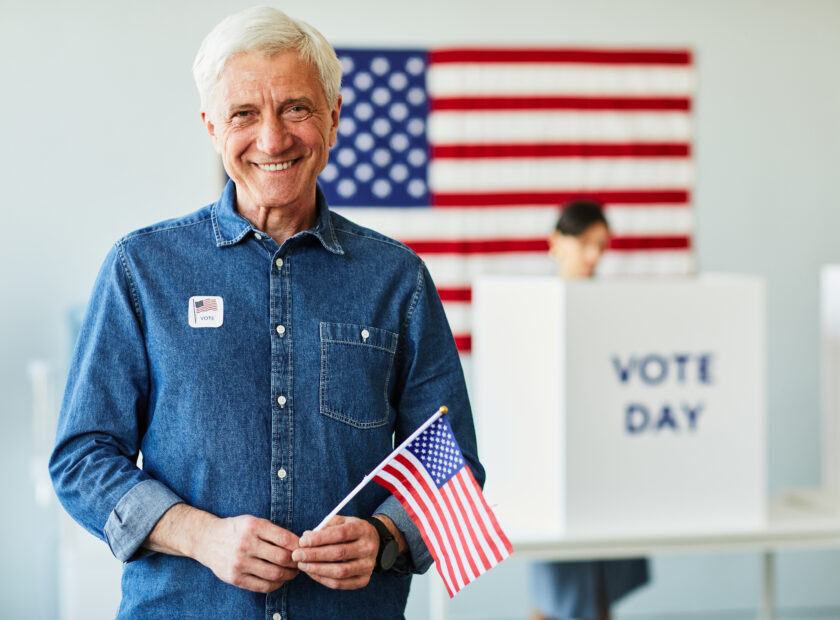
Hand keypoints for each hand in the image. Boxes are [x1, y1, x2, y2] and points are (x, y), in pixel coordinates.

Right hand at [146, 504, 299, 593]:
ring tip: (292, 572)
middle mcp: (246, 544)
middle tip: (301, 562)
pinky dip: (276, 584)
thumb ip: (274, 531)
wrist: (207, 540)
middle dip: (296, 562)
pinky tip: (279, 580)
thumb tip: (300, 544)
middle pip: (282, 558)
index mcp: (254, 526)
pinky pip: (263, 586)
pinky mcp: (235, 578)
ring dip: (289, 575)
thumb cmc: (237, 530)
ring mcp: (239, 563)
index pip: (285, 539)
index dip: (299, 546)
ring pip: (274, 574)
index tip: (304, 548)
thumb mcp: (254, 521)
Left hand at [291, 515, 378, 589]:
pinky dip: (323, 580)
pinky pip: (341, 584)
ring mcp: (368, 566)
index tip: (302, 541)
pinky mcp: (364, 580)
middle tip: (297, 555)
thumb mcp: (343, 521)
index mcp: (362, 529)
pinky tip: (312, 573)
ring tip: (302, 565)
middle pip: (339, 553)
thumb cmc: (352, 531)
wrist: (374, 543)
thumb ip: (325, 527)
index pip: (340, 534)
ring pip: (340, 571)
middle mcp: (368, 548)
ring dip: (317, 570)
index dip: (320, 538)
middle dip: (314, 555)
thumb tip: (306, 537)